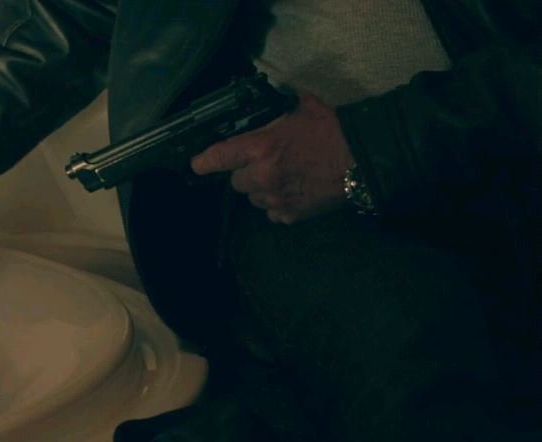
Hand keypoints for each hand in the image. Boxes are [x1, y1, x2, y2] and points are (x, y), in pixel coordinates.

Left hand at [190, 93, 355, 223]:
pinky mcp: (293, 215)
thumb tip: (270, 104)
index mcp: (261, 149)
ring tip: (283, 177)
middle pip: (236, 182)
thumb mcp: (303, 108)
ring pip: (254, 199)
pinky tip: (294, 191)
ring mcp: (277, 199)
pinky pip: (274, 213)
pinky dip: (279, 204)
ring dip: (261, 189)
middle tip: (264, 163)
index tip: (196, 164)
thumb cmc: (336, 129)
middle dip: (245, 173)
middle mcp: (263, 177)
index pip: (218, 158)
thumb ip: (279, 110)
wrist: (368, 158)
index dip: (203, 161)